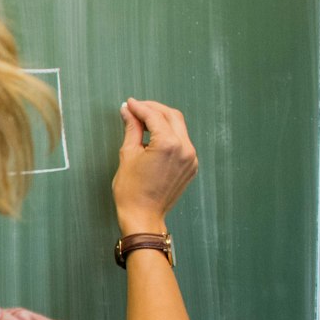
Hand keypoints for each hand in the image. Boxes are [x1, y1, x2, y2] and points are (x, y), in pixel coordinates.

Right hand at [112, 98, 198, 233]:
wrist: (143, 216)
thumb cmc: (131, 190)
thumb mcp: (128, 155)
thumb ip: (131, 129)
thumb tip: (128, 112)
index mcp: (168, 144)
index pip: (154, 116)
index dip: (139, 107)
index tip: (129, 104)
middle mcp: (185, 148)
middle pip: (172, 116)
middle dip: (153, 109)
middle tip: (136, 108)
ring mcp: (191, 158)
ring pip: (179, 128)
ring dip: (162, 120)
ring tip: (143, 121)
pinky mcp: (191, 166)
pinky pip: (182, 142)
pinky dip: (169, 135)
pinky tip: (154, 137)